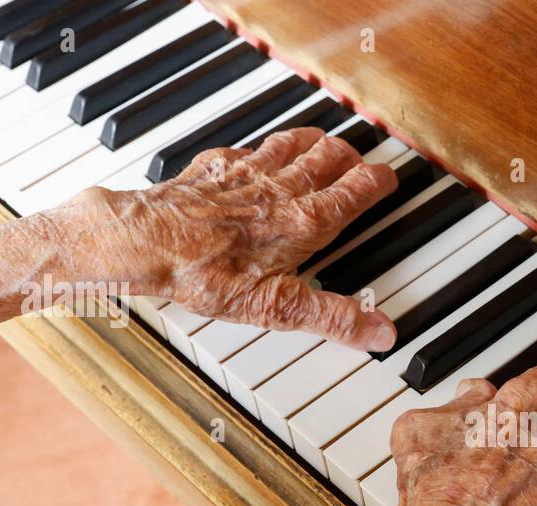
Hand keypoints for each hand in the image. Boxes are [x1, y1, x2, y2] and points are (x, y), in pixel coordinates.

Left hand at [57, 128, 398, 349]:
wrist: (146, 242)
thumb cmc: (207, 273)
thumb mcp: (279, 307)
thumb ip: (334, 317)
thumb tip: (381, 332)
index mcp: (306, 220)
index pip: (358, 188)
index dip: (380, 181)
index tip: (390, 179)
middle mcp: (282, 188)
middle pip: (330, 155)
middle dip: (352, 156)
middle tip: (360, 162)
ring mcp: (248, 172)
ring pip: (294, 143)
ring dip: (314, 142)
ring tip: (325, 144)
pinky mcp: (216, 168)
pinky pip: (249, 148)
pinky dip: (264, 149)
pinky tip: (258, 157)